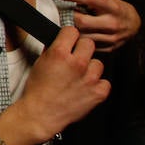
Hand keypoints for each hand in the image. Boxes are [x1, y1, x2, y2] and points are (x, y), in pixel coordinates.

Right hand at [16, 25, 108, 140]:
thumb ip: (53, 50)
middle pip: (89, 43)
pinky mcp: (99, 92)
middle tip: (75, 58)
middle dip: (81, 49)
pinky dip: (98, 84)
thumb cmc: (38, 91)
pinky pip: (105, 82)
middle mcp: (77, 63)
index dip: (69, 36)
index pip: (72, 31)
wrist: (42, 114)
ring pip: (98, 63)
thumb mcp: (40, 63)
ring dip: (90, 68)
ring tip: (80, 76)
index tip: (69, 40)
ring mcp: (90, 78)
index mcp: (59, 53)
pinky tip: (87, 87)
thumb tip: (62, 42)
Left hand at [66, 0, 140, 51]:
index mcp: (113, 8)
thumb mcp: (108, 0)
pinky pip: (88, 45)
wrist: (134, 24)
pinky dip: (80, 39)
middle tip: (65, 13)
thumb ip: (91, 1)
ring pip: (82, 36)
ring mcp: (112, 37)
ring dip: (73, 29)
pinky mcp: (110, 48)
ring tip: (71, 23)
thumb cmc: (117, 10)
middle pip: (82, 22)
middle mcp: (113, 23)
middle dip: (69, 17)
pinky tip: (79, 33)